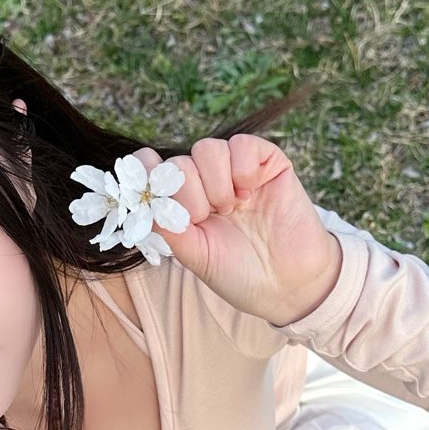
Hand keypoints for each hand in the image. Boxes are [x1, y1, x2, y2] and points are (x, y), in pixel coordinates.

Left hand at [130, 135, 342, 326]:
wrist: (288, 284)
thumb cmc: (240, 273)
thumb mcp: (194, 255)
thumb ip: (166, 225)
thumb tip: (140, 194)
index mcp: (185, 203)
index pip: (155, 170)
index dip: (147, 173)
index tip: (150, 188)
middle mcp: (208, 183)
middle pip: (179, 161)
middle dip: (188, 192)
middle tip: (207, 217)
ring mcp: (237, 171)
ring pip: (207, 149)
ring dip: (215, 182)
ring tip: (231, 208)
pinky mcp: (268, 163)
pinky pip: (242, 144)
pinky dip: (241, 167)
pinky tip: (249, 192)